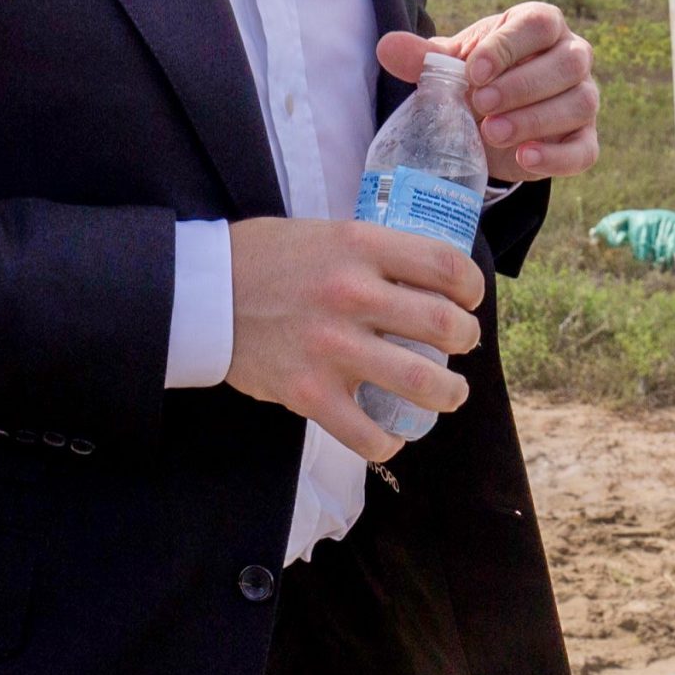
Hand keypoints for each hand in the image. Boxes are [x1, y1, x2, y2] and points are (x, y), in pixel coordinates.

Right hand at [224, 217, 482, 463]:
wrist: (203, 292)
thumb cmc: (269, 258)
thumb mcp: (328, 233)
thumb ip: (375, 254)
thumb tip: (427, 281)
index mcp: (360, 245)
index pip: (446, 266)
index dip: (472, 287)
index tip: (468, 299)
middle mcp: (352, 293)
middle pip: (445, 325)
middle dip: (467, 339)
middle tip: (461, 344)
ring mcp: (331, 347)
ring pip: (422, 383)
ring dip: (448, 394)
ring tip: (447, 394)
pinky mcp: (308, 392)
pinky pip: (369, 434)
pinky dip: (390, 441)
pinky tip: (392, 434)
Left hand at [378, 1, 598, 183]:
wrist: (491, 117)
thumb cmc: (477, 77)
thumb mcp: (451, 64)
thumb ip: (423, 57)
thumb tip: (386, 46)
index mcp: (541, 26)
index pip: (539, 25)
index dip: (508, 46)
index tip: (473, 71)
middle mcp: (573, 56)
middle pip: (567, 63)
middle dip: (522, 85)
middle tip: (480, 103)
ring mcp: (583, 98)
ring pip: (579, 104)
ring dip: (535, 119)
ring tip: (492, 132)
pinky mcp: (584, 140)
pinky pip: (584, 150)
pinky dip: (556, 157)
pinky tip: (524, 157)